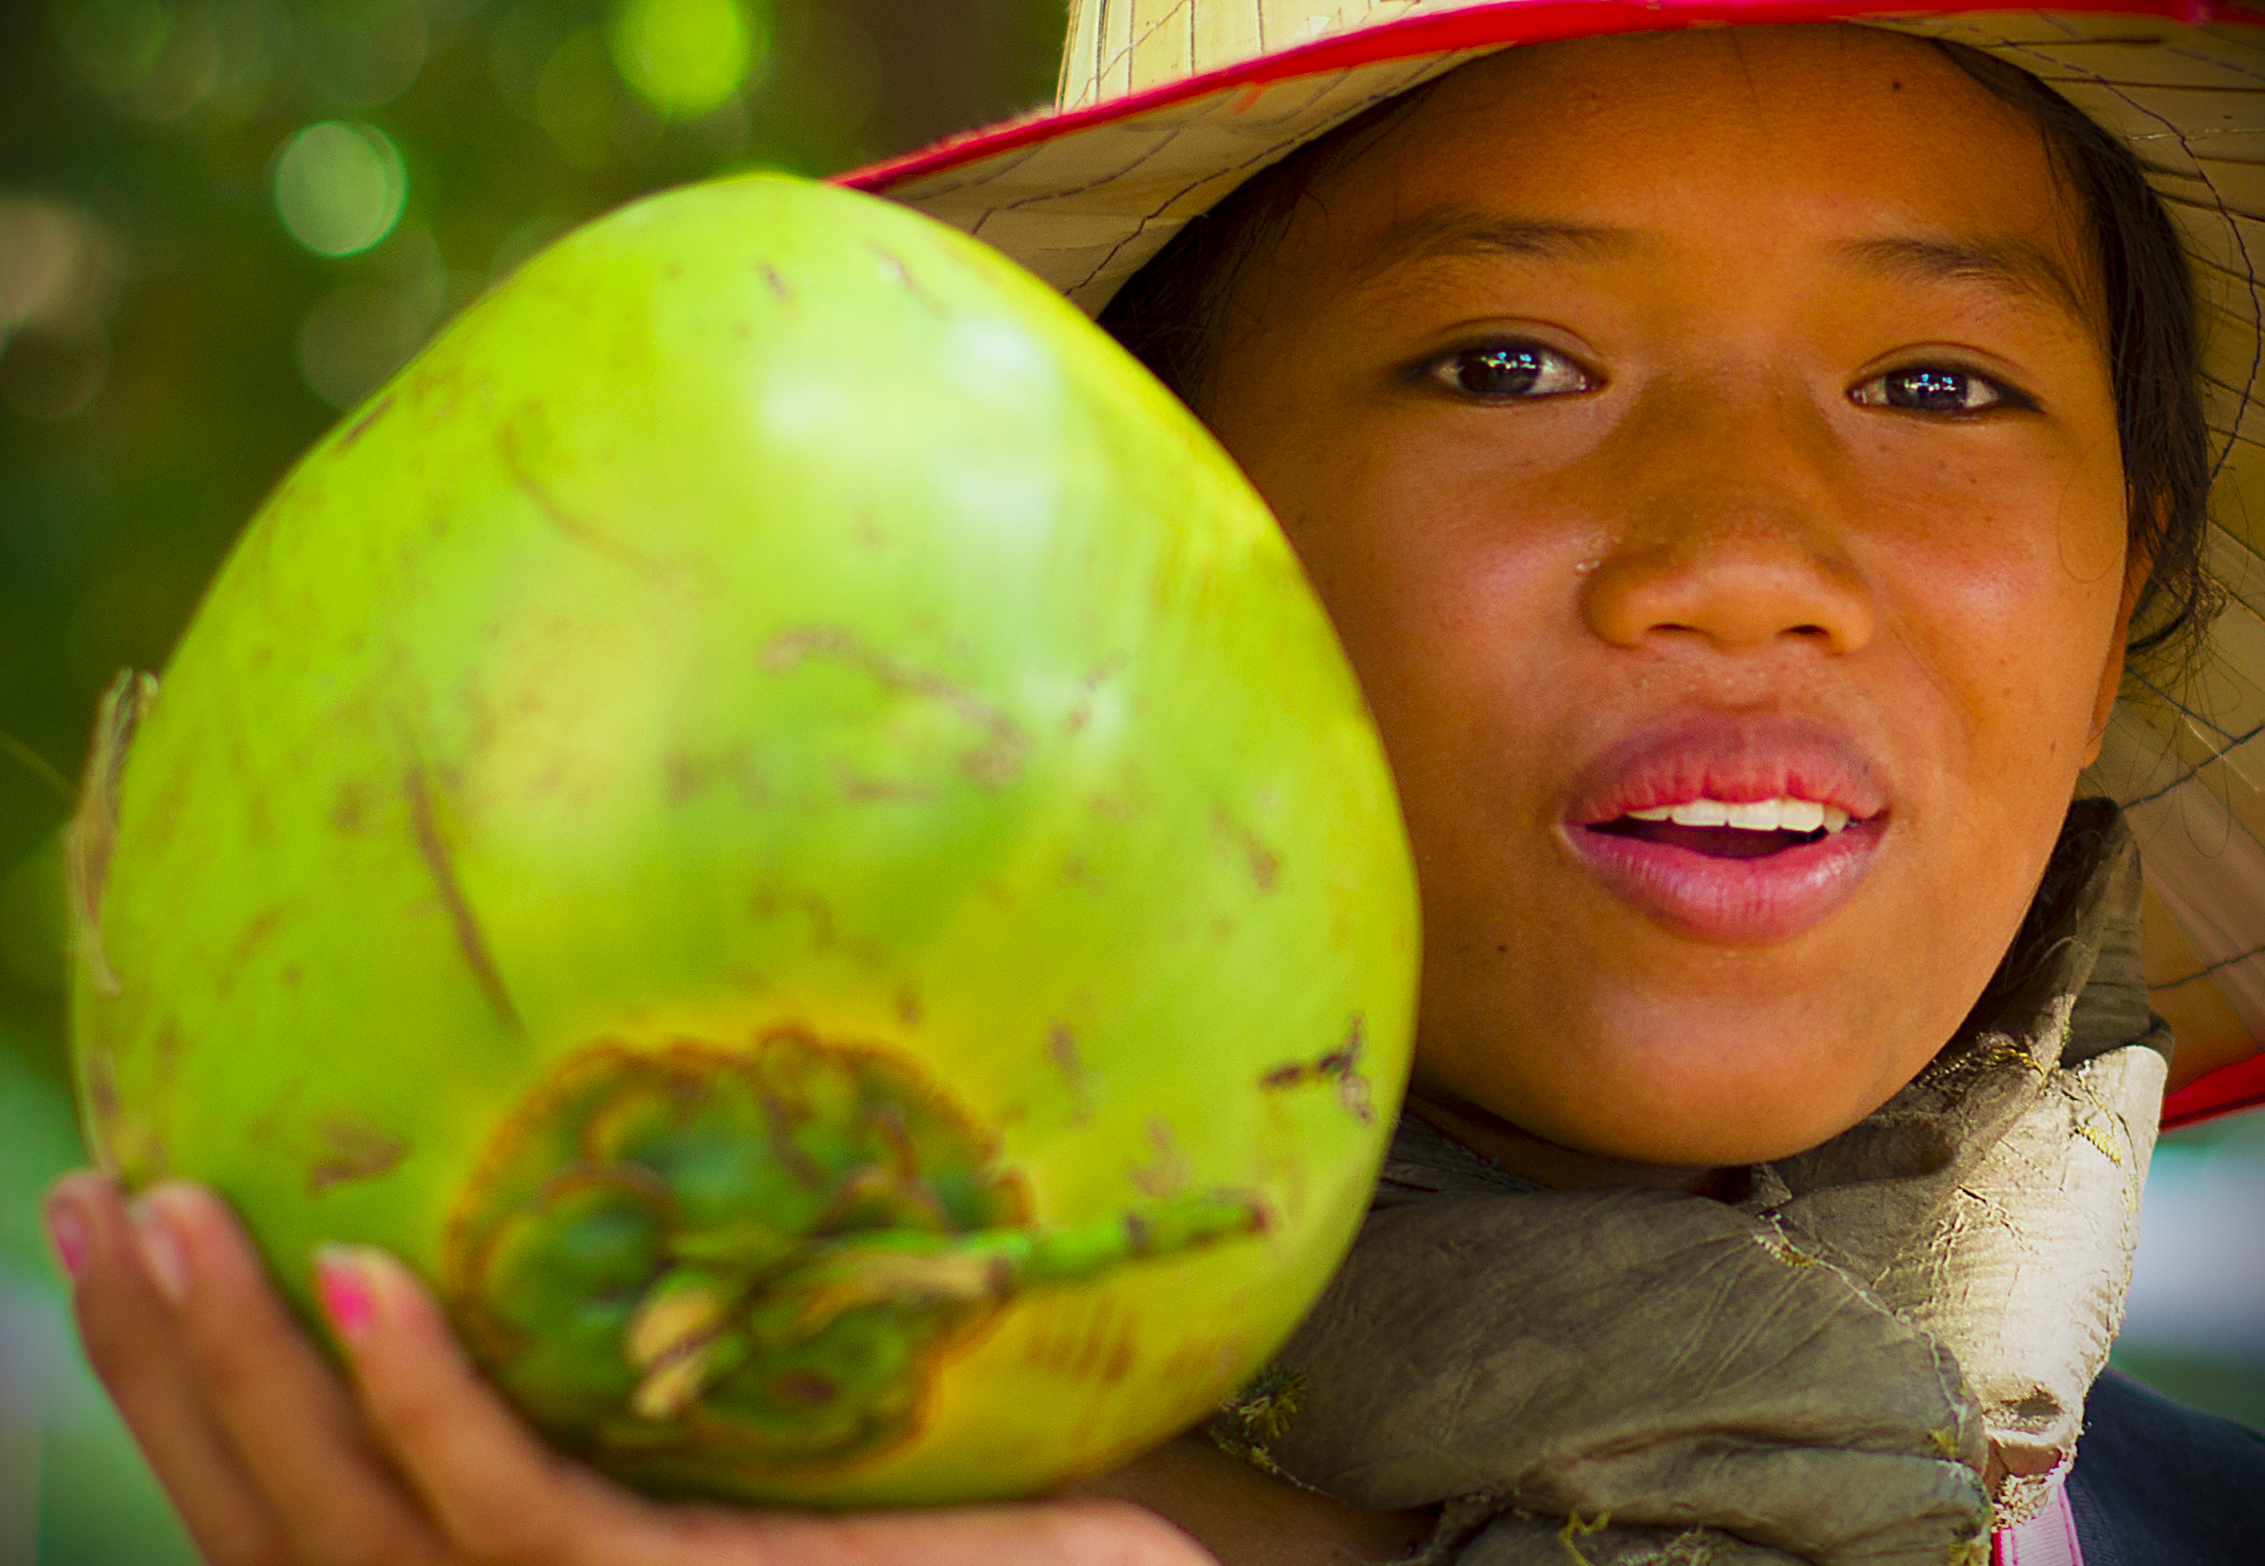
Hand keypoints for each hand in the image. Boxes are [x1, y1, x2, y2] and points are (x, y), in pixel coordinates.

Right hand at [42, 1172, 1218, 1565]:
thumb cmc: (954, 1491)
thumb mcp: (764, 1398)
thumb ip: (650, 1337)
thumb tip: (571, 1169)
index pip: (304, 1502)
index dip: (186, 1381)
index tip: (118, 1219)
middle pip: (282, 1520)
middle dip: (166, 1363)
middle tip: (83, 1199)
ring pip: (354, 1521)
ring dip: (240, 1366)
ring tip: (163, 1209)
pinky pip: (517, 1512)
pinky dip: (421, 1399)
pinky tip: (353, 1278)